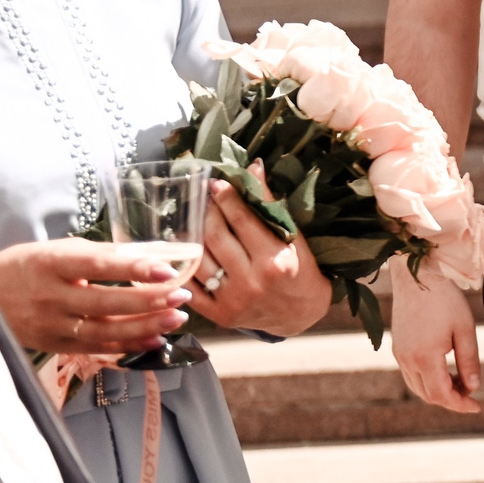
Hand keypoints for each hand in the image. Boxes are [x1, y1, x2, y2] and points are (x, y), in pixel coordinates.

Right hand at [0, 238, 191, 356]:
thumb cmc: (25, 267)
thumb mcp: (56, 250)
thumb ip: (100, 254)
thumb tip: (151, 256)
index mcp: (51, 263)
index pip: (97, 265)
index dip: (133, 269)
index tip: (167, 270)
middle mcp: (50, 296)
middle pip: (105, 303)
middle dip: (149, 301)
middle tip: (182, 296)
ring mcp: (50, 325)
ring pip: (103, 330)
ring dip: (144, 327)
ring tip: (176, 318)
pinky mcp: (53, 345)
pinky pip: (95, 348)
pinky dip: (127, 345)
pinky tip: (154, 340)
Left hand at [190, 177, 331, 336]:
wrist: (300, 315)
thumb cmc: (300, 271)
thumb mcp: (294, 238)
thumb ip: (270, 206)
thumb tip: (254, 167)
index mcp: (276, 260)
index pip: (243, 221)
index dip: (228, 199)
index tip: (216, 183)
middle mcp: (253, 281)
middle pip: (217, 238)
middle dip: (207, 212)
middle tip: (203, 199)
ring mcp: (234, 300)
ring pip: (200, 260)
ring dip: (191, 236)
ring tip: (190, 220)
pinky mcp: (220, 315)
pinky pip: (191, 288)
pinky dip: (183, 267)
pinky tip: (182, 251)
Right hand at [389, 259, 483, 413]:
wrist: (416, 276)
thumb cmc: (444, 299)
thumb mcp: (464, 329)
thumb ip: (469, 361)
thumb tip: (473, 388)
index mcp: (424, 357)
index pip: (441, 394)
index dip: (459, 404)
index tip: (477, 406)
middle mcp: (407, 360)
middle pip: (428, 395)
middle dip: (451, 399)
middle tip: (472, 394)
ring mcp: (399, 355)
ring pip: (418, 387)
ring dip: (439, 391)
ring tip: (462, 382)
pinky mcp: (397, 348)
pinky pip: (412, 375)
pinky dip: (429, 380)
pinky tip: (446, 371)